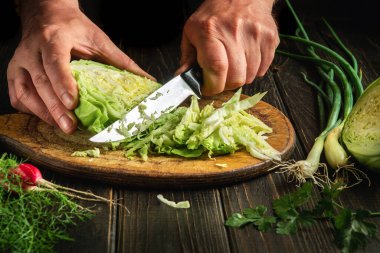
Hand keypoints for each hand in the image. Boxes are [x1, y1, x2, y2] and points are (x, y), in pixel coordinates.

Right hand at [7, 0, 152, 133]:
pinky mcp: (15, 72)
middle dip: (56, 108)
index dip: (63, 82)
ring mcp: (20, 61)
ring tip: (62, 126)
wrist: (47, 15)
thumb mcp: (99, 39)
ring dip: (44, 113)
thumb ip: (121, 61)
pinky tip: (47, 117)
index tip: (73, 102)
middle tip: (70, 126)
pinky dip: (31, 110)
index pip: (55, 61)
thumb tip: (147, 81)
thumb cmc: (74, 28)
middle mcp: (32, 49)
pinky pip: (18, 96)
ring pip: (25, 92)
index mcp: (55, 38)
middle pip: (41, 82)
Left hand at [176, 0, 278, 94]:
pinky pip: (263, 69)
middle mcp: (234, 32)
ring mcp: (255, 35)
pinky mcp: (270, 38)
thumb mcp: (192, 31)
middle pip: (236, 77)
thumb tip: (181, 78)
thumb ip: (187, 57)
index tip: (208, 89)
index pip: (216, 68)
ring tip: (234, 65)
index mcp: (210, 31)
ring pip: (250, 76)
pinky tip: (246, 59)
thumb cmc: (214, 15)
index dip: (213, 86)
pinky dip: (254, 71)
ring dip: (241, 77)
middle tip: (221, 78)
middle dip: (226, 85)